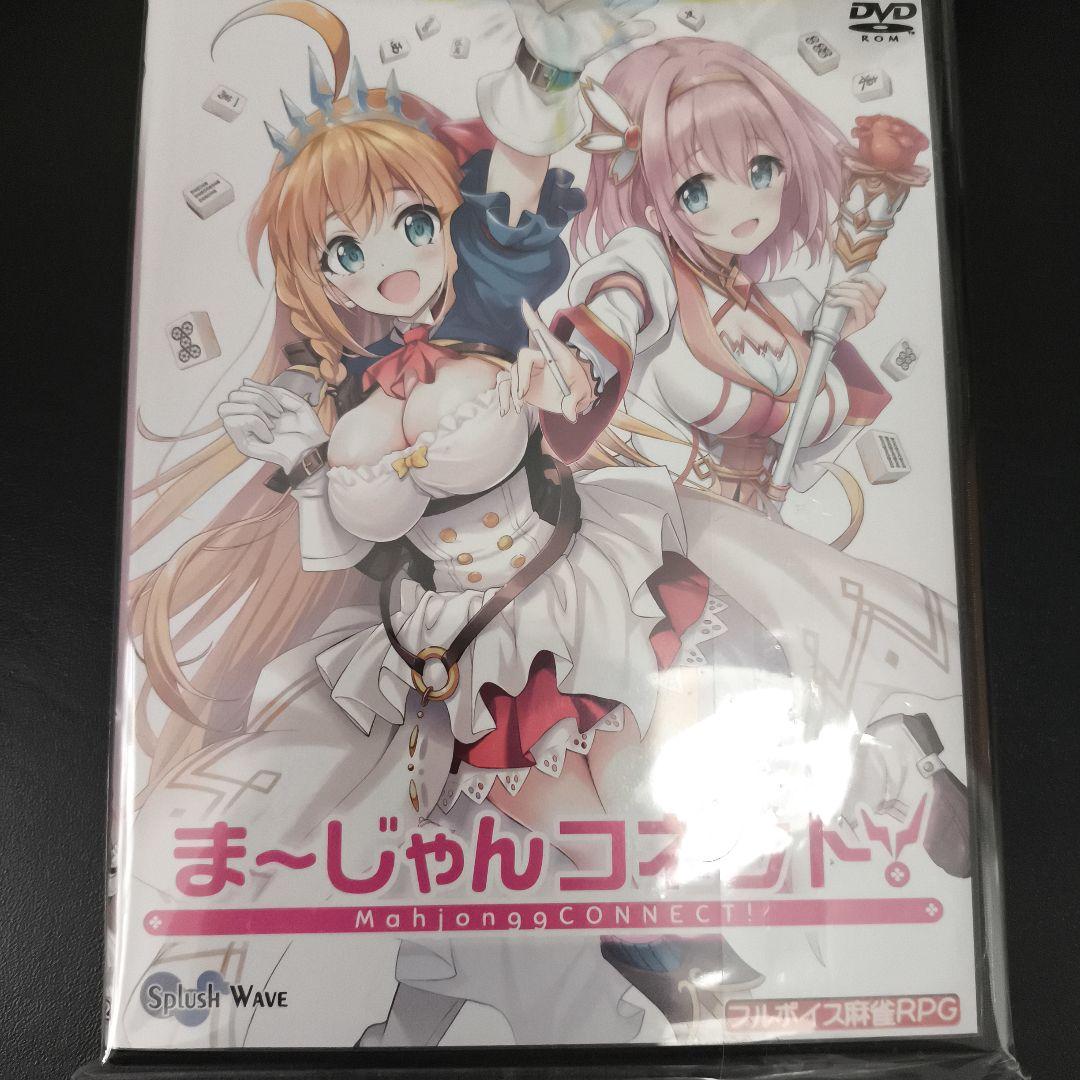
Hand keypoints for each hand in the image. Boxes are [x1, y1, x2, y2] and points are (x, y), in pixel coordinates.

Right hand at [218, 379, 326, 470]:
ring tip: (272, 425)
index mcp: (256, 409)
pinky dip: (258, 425)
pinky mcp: (242, 445)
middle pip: (232, 395)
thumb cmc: (306, 429)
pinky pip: (238, 422)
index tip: (280, 408)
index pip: (241, 389)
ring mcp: (242, 433)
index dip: (261, 391)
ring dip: (255, 410)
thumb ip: (269, 390)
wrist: (313, 450)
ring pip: (227, 408)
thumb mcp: (290, 400)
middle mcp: (245, 420)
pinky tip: (269, 437)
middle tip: (277, 415)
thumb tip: (244, 382)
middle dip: (258, 398)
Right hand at [500, 300, 596, 420]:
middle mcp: (539, 358)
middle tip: (523, 395)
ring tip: (520, 406)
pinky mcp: (520, 382)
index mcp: (555, 353)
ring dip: (513, 391)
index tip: (524, 305)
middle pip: (523, 358)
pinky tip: (508, 411)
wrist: (569, 400)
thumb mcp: (580, 395)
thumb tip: (571, 415)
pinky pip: (506, 386)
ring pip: (513, 374)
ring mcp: (528, 370)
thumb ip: (575, 403)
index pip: (542, 334)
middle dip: (521, 377)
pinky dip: (505, 397)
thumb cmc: (577, 390)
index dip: (533, 319)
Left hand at [508, 0, 655, 71]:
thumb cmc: (538, 35)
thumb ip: (524, 4)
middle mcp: (594, 4)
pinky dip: (638, 29)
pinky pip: (626, 32)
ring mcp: (603, 19)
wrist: (548, 60)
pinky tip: (649, 26)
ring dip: (639, 2)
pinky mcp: (607, 37)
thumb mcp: (529, 16)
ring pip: (626, 5)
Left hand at [824, 271, 885, 338]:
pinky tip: (830, 303)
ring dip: (842, 291)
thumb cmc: (836, 319)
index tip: (848, 278)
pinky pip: (856, 304)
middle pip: (866, 288)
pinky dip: (841, 300)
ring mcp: (870, 316)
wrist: (831, 338)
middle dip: (847, 284)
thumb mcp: (844, 301)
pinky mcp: (863, 323)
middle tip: (833, 287)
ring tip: (830, 293)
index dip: (865, 277)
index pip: (879, 285)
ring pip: (860, 295)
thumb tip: (844, 276)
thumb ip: (849, 290)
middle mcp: (874, 309)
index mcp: (873, 302)